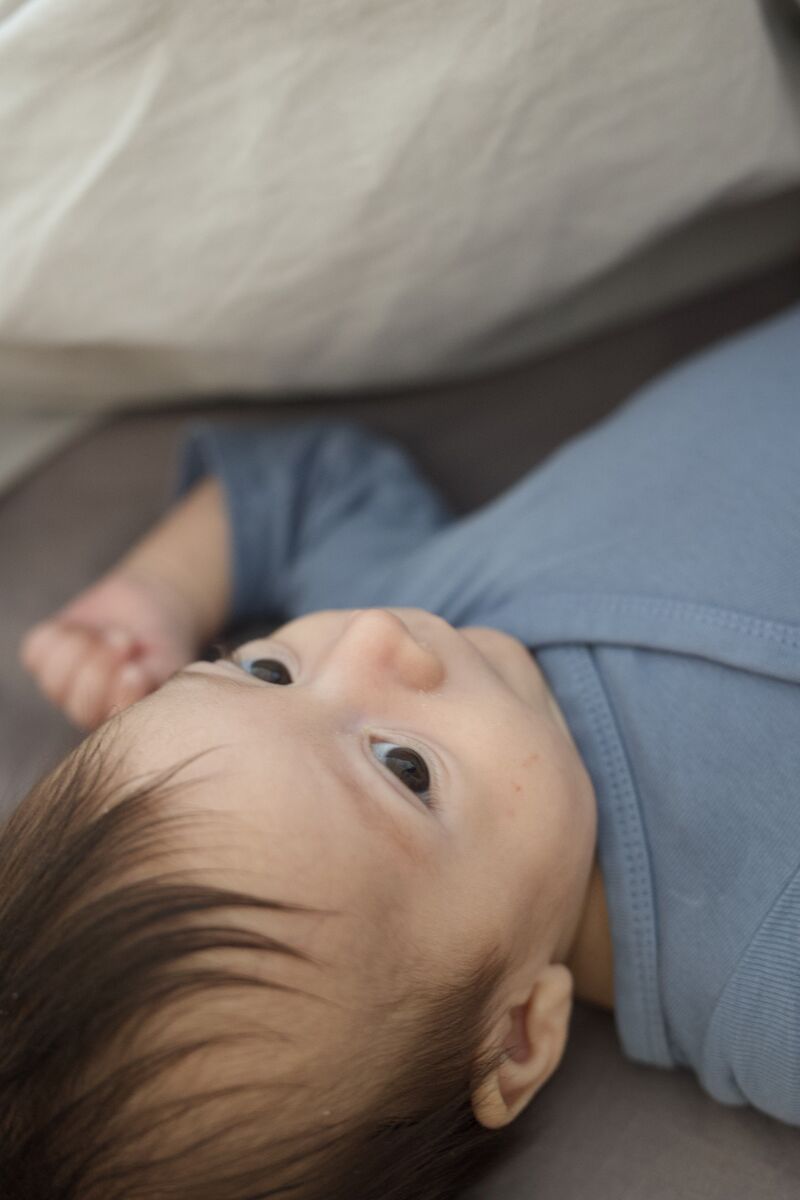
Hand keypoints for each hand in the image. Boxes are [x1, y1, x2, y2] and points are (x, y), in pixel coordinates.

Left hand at [19, 565, 200, 730]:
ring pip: (53, 680)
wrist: (149, 604)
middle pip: (80, 705)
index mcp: (124, 718)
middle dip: (101, 669)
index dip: (120, 699)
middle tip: (125, 640)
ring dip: (82, 648)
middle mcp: (91, 709)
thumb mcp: (168, 662)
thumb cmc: (163, 640)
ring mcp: (64, 686)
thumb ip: (153, 683)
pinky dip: (60, 634)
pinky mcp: (45, 658)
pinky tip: (82, 629)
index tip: (135, 670)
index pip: (112, 726)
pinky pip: (37, 651)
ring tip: (111, 632)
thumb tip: (136, 683)